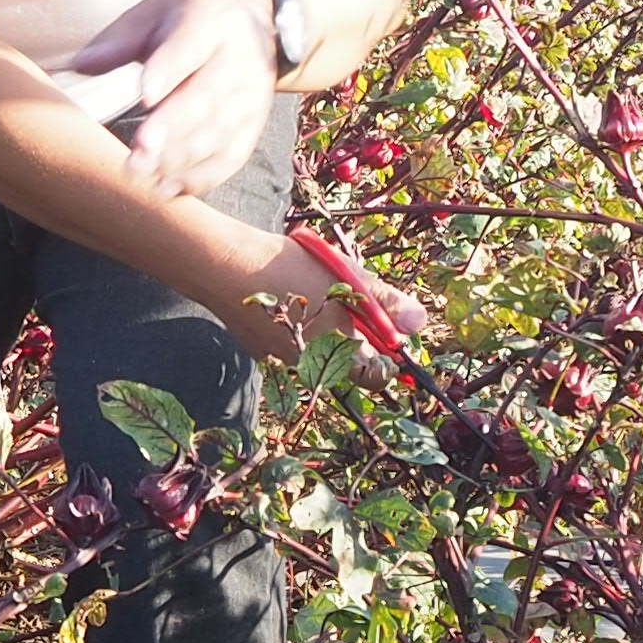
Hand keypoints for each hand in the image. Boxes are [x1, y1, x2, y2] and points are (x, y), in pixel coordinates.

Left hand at [67, 0, 279, 200]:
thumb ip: (118, 40)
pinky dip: (199, 178)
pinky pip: (229, 158)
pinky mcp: (252, 127)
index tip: (145, 96)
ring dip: (179, 159)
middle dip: (171, 130)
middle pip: (205, 98)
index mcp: (208, 23)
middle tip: (137, 154)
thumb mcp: (153, 14)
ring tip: (141, 174)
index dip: (168, 72)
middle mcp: (237, 61)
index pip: (189, 46)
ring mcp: (249, 97)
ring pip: (217, 134)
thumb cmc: (187, 20)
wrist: (252, 22)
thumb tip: (81, 64)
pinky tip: (166, 188)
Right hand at [214, 232, 434, 369]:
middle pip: (349, 356)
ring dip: (327, 318)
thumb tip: (418, 323)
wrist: (224, 267)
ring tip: (317, 285)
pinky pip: (293, 336)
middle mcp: (311, 369)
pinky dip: (298, 318)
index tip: (388, 325)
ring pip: (320, 343)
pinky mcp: (260, 346)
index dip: (390, 352)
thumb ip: (386, 303)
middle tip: (350, 292)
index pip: (378, 375)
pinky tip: (287, 289)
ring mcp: (281, 360)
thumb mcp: (348, 280)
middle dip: (356, 328)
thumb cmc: (292, 273)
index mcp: (337, 358)